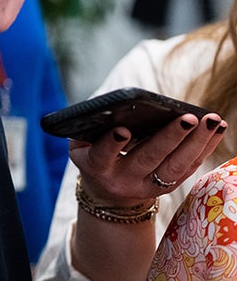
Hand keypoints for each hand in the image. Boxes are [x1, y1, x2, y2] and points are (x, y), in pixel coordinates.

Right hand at [72, 111, 227, 205]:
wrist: (109, 193)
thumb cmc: (94, 154)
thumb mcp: (82, 144)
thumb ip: (90, 128)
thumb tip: (114, 106)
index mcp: (97, 167)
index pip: (102, 156)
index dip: (111, 145)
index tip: (122, 131)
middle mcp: (123, 179)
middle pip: (148, 159)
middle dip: (169, 138)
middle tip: (188, 119)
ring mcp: (148, 186)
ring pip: (176, 166)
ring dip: (197, 142)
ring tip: (212, 120)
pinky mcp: (168, 186)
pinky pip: (190, 166)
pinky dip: (205, 146)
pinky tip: (217, 128)